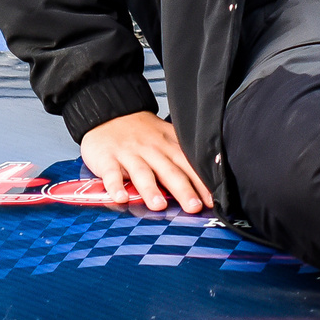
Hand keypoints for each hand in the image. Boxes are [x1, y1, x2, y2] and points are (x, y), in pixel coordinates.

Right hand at [79, 112, 211, 214]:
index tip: (211, 201)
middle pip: (169, 171)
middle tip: (193, 207)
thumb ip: (181, 159)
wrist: (109, 113)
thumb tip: (203, 187)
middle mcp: (151, 150)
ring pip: (142, 172)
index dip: (201, 183)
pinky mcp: (107, 158)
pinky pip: (111, 173)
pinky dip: (115, 186)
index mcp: (168, 146)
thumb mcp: (166, 138)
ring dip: (151, 189)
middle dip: (183, 190)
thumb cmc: (141, 132)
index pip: (188, 165)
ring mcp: (129, 154)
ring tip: (159, 205)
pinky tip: (121, 198)